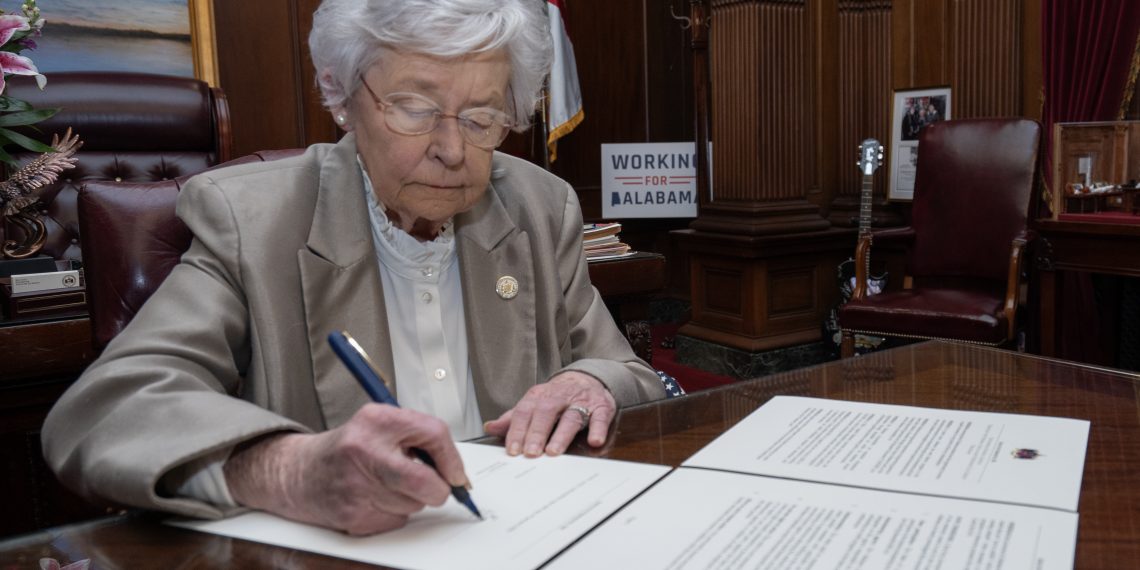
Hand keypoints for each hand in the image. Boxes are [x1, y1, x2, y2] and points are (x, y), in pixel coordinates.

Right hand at [223, 404, 467, 534]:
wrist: (298, 472)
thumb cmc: (346, 449)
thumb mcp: (379, 425)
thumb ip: (417, 437)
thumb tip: (454, 467)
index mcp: (377, 420)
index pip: (434, 434)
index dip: (452, 458)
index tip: (456, 472)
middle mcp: (365, 450)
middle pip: (426, 482)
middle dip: (438, 490)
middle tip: (436, 487)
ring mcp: (357, 486)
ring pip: (413, 505)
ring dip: (410, 500)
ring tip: (386, 484)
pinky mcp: (354, 515)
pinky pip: (396, 521)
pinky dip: (393, 514)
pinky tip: (374, 499)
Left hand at [483, 371, 615, 456]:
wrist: (587, 378)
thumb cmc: (557, 397)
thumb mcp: (534, 403)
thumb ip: (514, 418)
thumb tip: (489, 427)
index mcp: (540, 396)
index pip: (525, 412)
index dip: (517, 430)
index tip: (512, 450)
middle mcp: (559, 397)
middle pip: (546, 412)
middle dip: (537, 433)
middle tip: (530, 453)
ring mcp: (581, 402)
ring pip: (571, 416)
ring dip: (562, 434)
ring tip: (553, 451)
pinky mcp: (601, 407)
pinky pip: (600, 417)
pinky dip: (598, 429)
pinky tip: (595, 441)